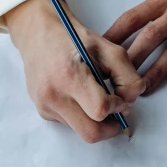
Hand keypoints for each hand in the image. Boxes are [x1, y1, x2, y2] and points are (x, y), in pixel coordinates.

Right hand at [6, 0, 146, 142]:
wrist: (37, 34)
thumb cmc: (74, 38)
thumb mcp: (107, 49)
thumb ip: (127, 76)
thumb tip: (130, 102)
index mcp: (70, 76)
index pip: (100, 109)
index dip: (116, 107)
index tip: (119, 97)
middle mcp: (53, 95)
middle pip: (91, 133)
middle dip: (110, 128)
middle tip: (118, 114)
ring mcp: (45, 106)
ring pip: (81, 131)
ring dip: (96, 121)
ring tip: (98, 98)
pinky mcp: (42, 111)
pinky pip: (70, 124)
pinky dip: (82, 116)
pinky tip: (80, 96)